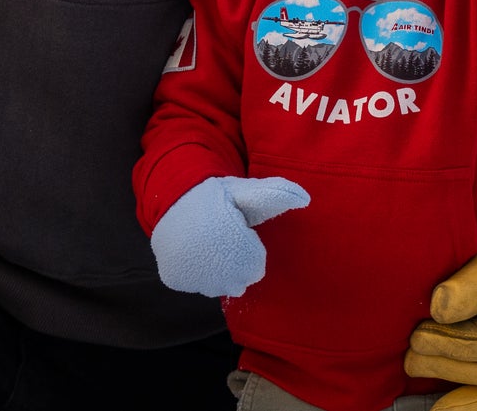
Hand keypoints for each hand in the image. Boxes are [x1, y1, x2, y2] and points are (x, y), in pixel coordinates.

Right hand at [148, 175, 309, 297]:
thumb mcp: (246, 191)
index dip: (248, 247)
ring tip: (207, 243)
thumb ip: (276, 194)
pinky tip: (193, 252)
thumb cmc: (215, 197)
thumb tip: (306, 198)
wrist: (170, 199)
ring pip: (218, 285)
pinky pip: (196, 284)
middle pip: (240, 280)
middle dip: (235, 261)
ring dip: (217, 270)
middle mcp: (218, 270)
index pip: (256, 268)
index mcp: (239, 248)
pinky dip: (196, 273)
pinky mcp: (176, 279)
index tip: (236, 228)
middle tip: (222, 236)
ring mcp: (194, 277)